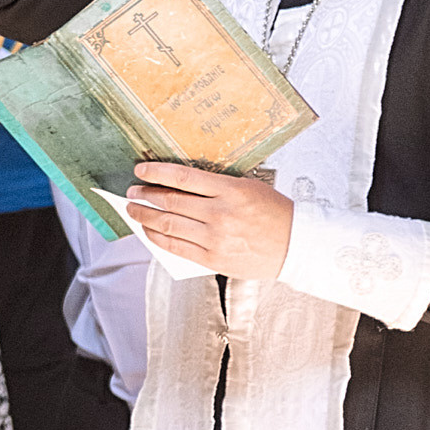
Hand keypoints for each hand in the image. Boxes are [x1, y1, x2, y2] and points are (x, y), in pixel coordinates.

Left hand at [125, 158, 293, 278]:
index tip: (141, 170)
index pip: (184, 178)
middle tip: (132, 191)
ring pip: (169, 225)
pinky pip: (177, 248)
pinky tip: (149, 230)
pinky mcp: (214, 259)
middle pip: (171, 202)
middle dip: (145, 195)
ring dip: (145, 216)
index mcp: (230, 191)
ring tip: (134, 209)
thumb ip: (217, 185)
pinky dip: (158, 238)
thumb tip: (181, 182)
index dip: (157, 173)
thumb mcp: (249, 187)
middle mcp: (220, 214)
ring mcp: (215, 239)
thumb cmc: (275, 213)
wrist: (297, 245)